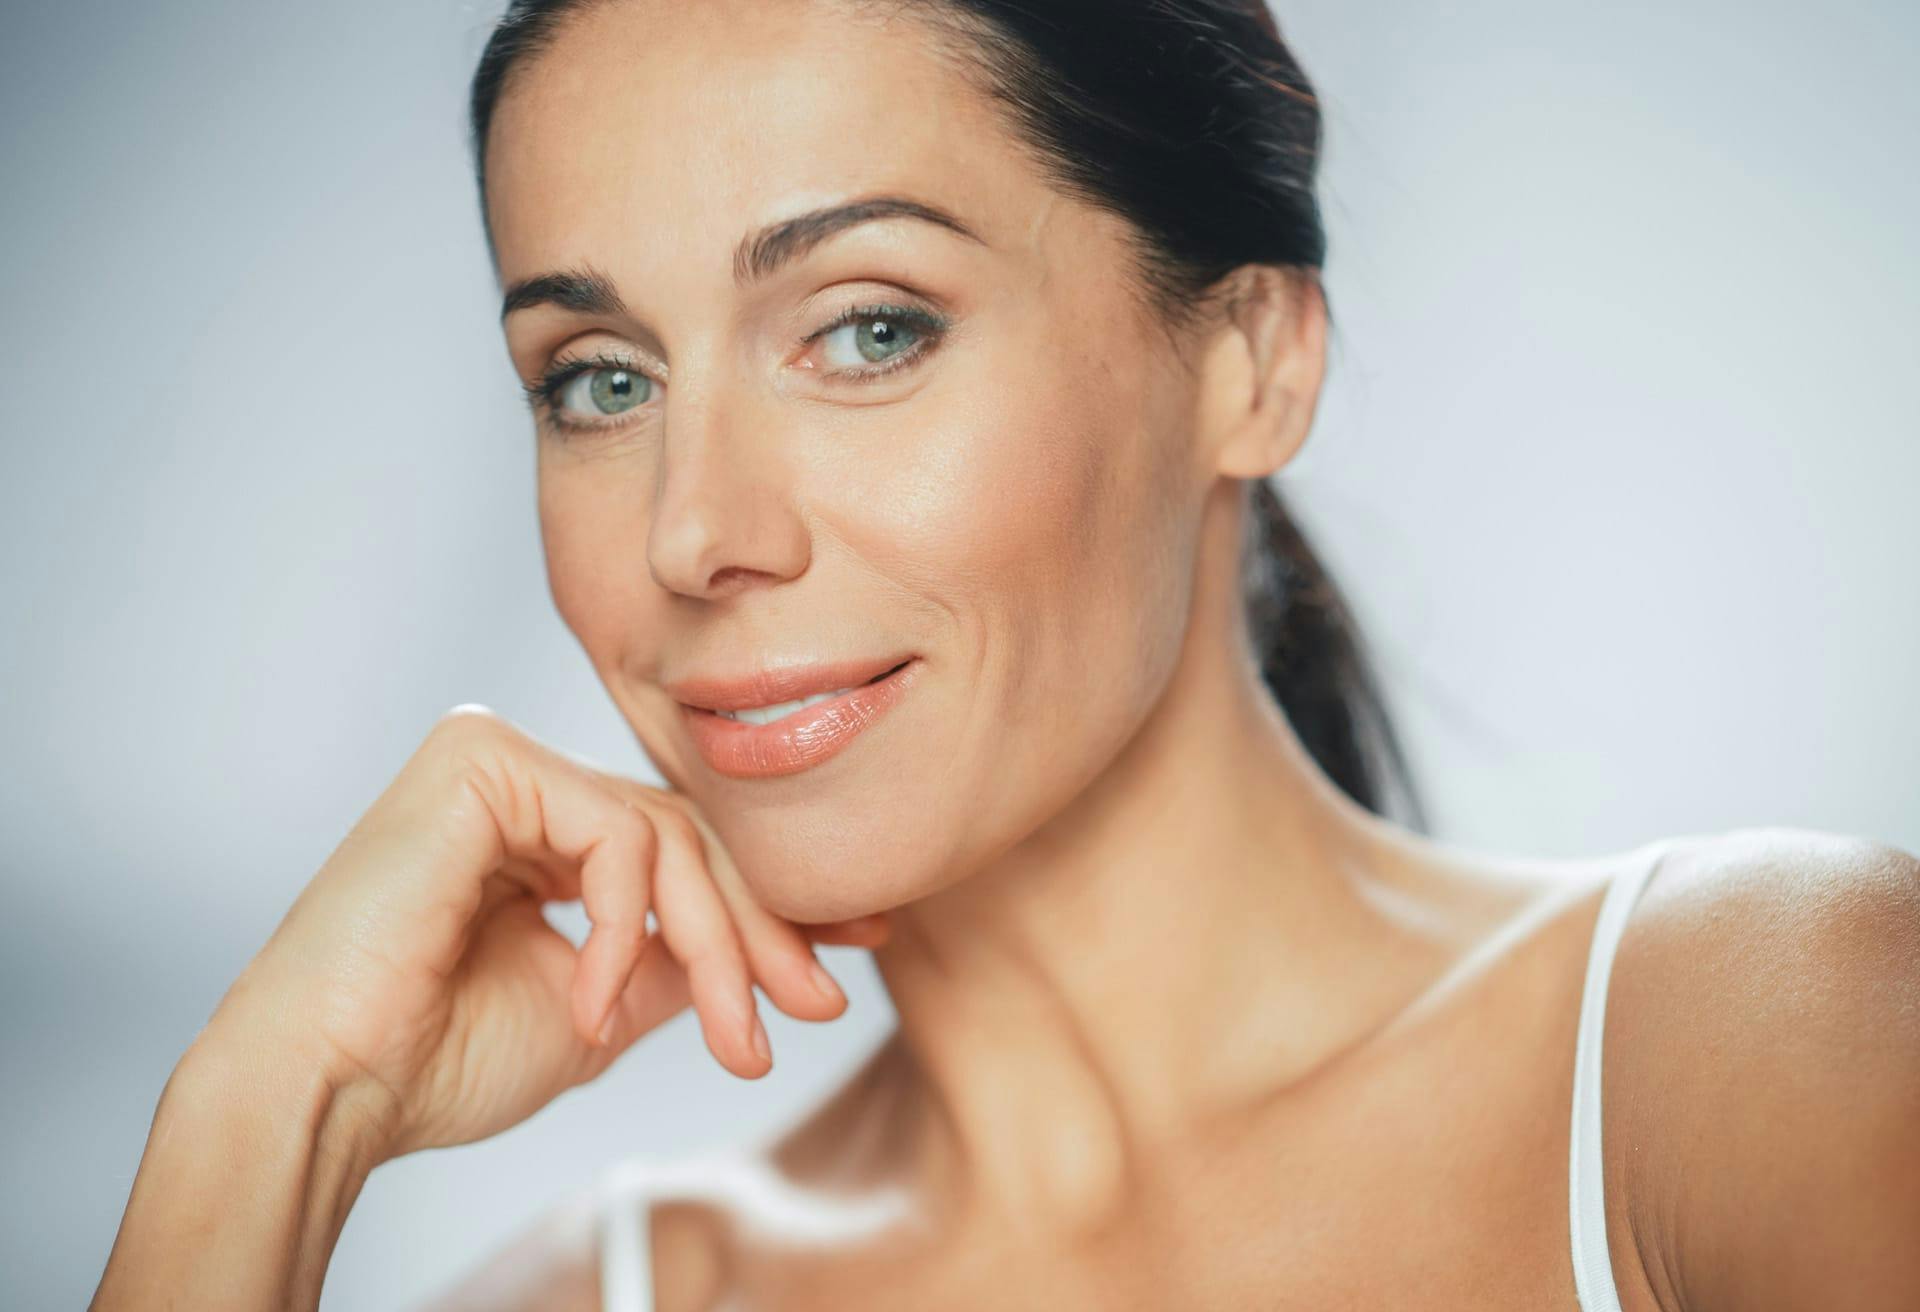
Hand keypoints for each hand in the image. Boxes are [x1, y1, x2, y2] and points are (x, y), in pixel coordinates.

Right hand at [202, 704, 889, 1164]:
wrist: (335, 1087)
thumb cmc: (439, 1059)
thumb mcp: (603, 1006)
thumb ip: (678, 960)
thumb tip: (781, 951)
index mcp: (537, 834)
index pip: (681, 853)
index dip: (767, 910)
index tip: (841, 963)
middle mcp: (520, 783)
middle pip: (688, 839)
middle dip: (763, 931)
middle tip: (816, 1005)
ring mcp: (499, 761)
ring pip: (667, 837)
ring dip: (716, 945)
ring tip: (731, 1037)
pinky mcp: (481, 759)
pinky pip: (616, 833)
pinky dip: (627, 926)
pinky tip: (597, 1005)